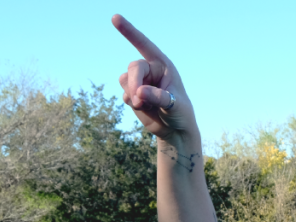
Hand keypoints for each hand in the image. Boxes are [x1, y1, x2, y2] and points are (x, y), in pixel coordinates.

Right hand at [112, 14, 197, 142]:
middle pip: (133, 68)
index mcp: (163, 64)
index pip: (144, 44)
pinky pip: (124, 94)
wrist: (174, 129)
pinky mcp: (133, 94)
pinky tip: (145, 108)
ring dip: (133, 94)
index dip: (129, 31)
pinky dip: (132, 103)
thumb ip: (159, 96)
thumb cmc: (180, 113)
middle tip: (139, 99)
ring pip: (125, 81)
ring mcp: (140, 82)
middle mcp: (151, 70)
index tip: (115, 18)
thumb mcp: (174, 104)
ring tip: (148, 105)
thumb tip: (139, 92)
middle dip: (134, 83)